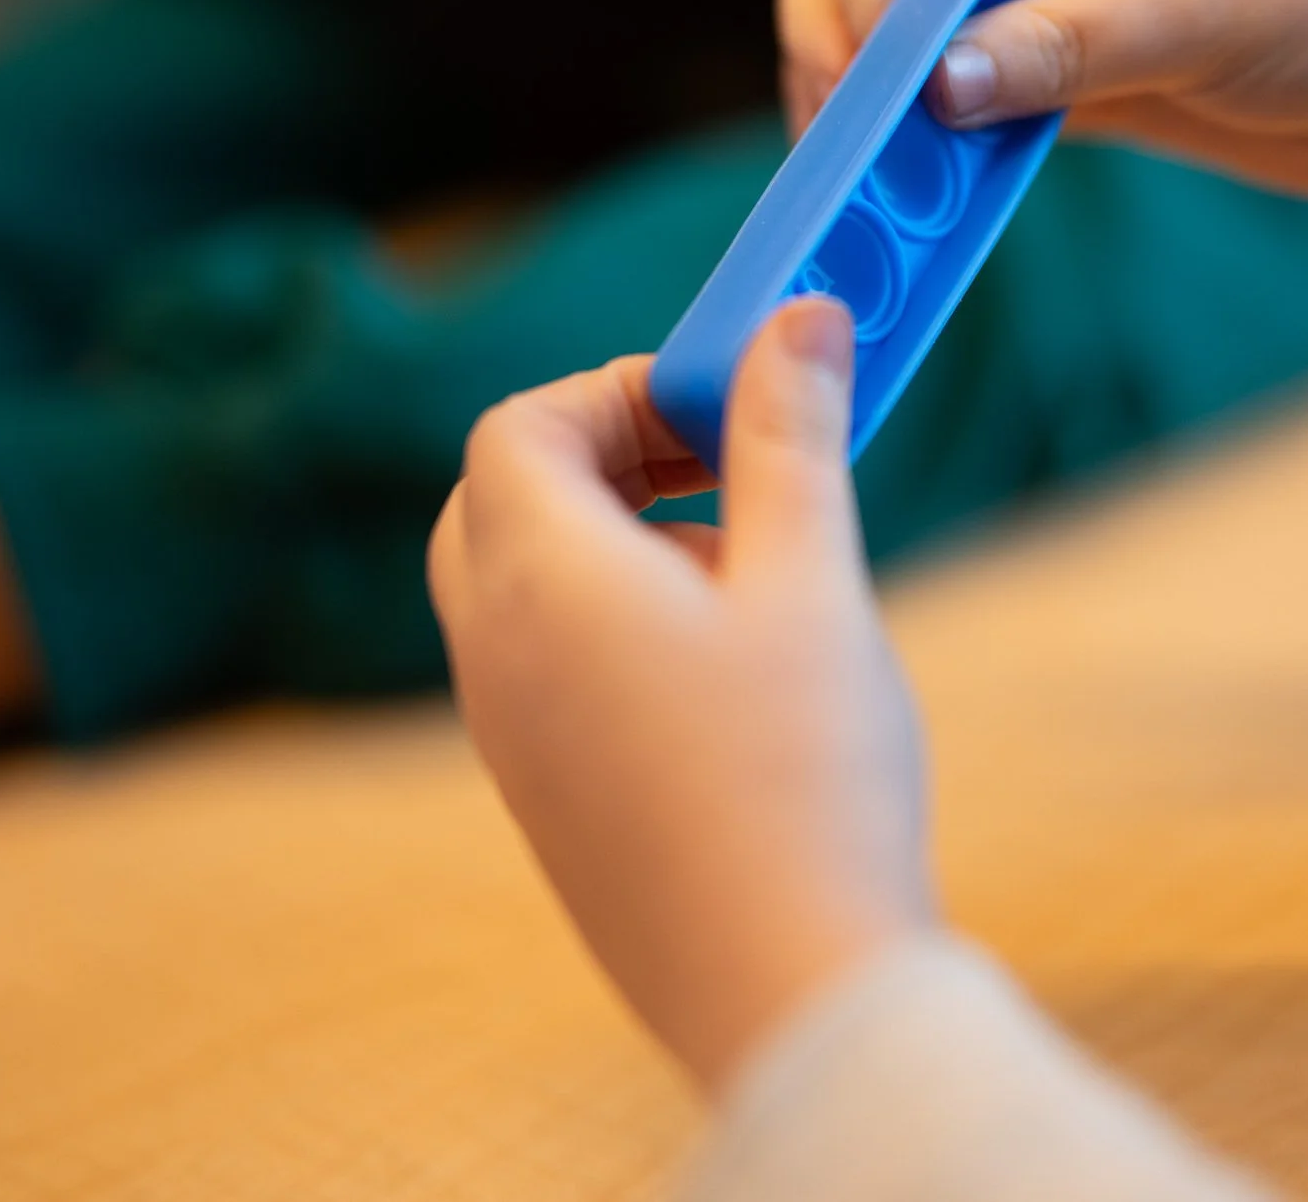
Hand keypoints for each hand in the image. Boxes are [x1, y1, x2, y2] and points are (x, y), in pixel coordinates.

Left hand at [429, 298, 932, 1093]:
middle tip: (728, 463)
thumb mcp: (809, 581)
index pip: (521, 427)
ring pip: (526, 585)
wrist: (790, 991)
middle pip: (505, 499)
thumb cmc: (804, 778)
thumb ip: (790, 439)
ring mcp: (514, 739)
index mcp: (540, 582)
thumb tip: (797, 316)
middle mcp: (498, 656)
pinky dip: (619, 622)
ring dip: (625, 539)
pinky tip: (738, 671)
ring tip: (757, 576)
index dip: (620, 388)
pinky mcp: (551, 802)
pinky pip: (548, 667)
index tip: (731, 399)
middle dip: (611, 456)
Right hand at [776, 0, 1307, 359]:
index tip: (879, 75)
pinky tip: (934, 216)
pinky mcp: (1080, 91)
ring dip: (877, 115)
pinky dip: (937, 162)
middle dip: (835, 47)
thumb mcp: (1213, 9)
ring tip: (873, 196)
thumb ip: (1072, 43)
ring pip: (910, 50)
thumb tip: (937, 82)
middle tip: (839, 140)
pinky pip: (972, 118)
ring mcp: (1053, 12)